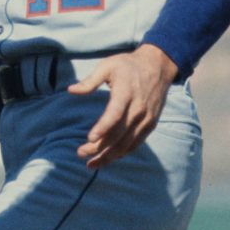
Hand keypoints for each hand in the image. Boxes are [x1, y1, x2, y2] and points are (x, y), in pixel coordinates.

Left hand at [68, 44, 176, 168]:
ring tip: (91, 163)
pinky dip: (122, 153)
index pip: (115, 115)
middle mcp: (138, 109)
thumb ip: (90, 81)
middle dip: (98, 148)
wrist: (158, 66)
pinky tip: (108, 158)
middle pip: (118, 134)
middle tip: (80, 153)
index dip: (103, 128)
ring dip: (108, 156)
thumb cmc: (128, 65)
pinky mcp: (150, 124)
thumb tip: (71, 90)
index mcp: (126, 93)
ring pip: (126, 143)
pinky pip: (135, 143)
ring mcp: (146, 119)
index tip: (89, 138)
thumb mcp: (107, 66)